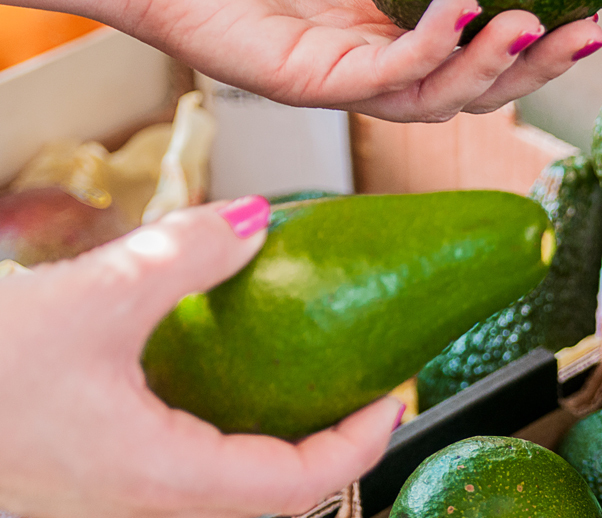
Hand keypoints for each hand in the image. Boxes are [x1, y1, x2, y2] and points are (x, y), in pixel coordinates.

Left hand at [0, 0, 601, 121]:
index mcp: (408, 15)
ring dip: (494, 67)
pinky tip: (458, 9)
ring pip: (444, 97)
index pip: (491, 40)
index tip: (595, 2)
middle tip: (587, 30)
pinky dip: (430, 50)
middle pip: (482, 82)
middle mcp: (390, 56)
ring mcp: (355, 77)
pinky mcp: (317, 85)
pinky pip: (388, 81)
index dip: (547, 32)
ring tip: (531, 24)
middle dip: (538, 66)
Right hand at [0, 198, 402, 517]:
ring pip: (229, 485)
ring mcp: (121, 494)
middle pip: (272, 494)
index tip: (398, 395)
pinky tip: (226, 378)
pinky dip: (233, 429)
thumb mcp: (93, 299)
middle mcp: (146, 502)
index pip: (296, 485)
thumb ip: (184, 256)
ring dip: (283, 440)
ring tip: (315, 381)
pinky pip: (190, 465)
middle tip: (367, 387)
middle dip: (332, 444)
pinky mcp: (99, 473)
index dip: (360, 444)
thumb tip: (257, 223)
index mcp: (161, 478)